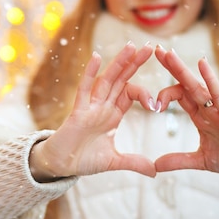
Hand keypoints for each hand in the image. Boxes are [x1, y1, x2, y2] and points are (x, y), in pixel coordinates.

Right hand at [30, 43, 156, 181]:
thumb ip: (134, 162)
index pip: (130, 93)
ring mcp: (90, 106)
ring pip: (106, 80)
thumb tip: (155, 171)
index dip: (144, 94)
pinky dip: (89, 73)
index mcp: (112, 114)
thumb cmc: (83, 159)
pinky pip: (85, 89)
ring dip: (119, 63)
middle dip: (135, 63)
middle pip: (121, 79)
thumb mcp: (114, 161)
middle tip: (151, 47)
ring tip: (132, 46)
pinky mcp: (78, 111)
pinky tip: (96, 57)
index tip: (157, 105)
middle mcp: (102, 106)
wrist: (61, 166)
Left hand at [153, 46, 218, 182]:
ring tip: (168, 53)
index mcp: (200, 115)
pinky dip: (210, 79)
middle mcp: (207, 108)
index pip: (179, 95)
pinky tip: (201, 63)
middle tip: (156, 50)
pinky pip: (218, 94)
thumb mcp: (200, 161)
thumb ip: (178, 160)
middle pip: (185, 83)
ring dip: (182, 69)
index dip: (164, 94)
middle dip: (171, 67)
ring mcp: (218, 109)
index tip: (152, 104)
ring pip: (196, 85)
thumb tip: (155, 166)